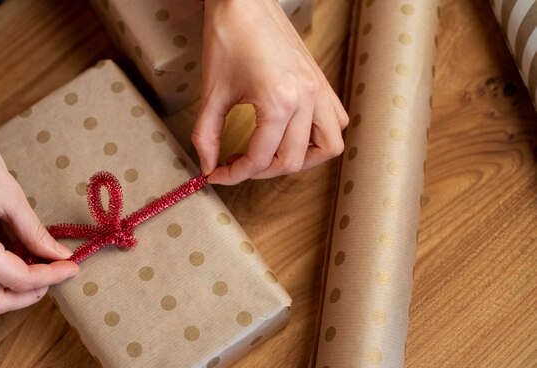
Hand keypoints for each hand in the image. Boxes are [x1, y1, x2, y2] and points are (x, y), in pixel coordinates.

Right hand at [0, 106, 78, 314]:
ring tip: (40, 268)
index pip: (17, 278)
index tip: (72, 267)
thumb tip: (59, 255)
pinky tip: (19, 259)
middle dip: (30, 294)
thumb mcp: (11, 196)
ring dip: (12, 290)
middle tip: (56, 274)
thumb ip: (35, 233)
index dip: (51, 276)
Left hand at [193, 0, 347, 184]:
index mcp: (279, 101)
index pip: (260, 159)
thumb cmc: (229, 37)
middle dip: (262, 171)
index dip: (234, 175)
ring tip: (273, 156)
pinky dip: (319, 138)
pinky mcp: (321, 83)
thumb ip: (206, 136)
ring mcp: (319, 90)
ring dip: (301, 160)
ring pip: (328, 147)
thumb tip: (208, 165)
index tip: (218, 174)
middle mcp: (307, 99)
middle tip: (239, 164)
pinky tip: (293, 135)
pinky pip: (335, 122)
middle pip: (292, 161)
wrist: (245, 1)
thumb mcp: (212, 92)